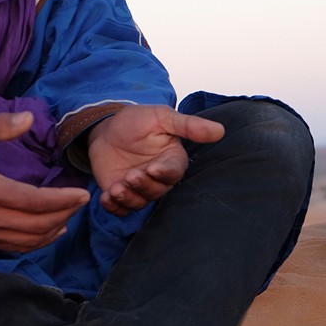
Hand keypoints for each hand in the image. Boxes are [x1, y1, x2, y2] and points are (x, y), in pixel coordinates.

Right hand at [0, 112, 89, 250]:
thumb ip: (1, 125)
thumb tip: (29, 118)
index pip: (35, 202)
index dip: (63, 200)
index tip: (83, 194)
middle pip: (37, 224)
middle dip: (65, 213)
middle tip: (81, 202)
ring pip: (28, 240)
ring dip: (54, 229)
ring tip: (70, 214)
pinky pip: (15, 247)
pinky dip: (38, 242)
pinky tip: (52, 230)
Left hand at [87, 105, 224, 216]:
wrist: (106, 127)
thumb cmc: (137, 120)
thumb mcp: (162, 117)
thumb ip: (188, 126)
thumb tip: (220, 130)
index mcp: (171, 159)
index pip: (174, 172)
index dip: (164, 174)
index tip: (152, 168)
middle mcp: (158, 177)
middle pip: (157, 191)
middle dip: (144, 186)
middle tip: (130, 176)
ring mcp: (139, 187)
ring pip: (140, 202)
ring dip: (128, 198)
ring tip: (116, 188)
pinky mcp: (121, 193)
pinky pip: (121, 209)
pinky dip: (113, 207)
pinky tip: (105, 197)